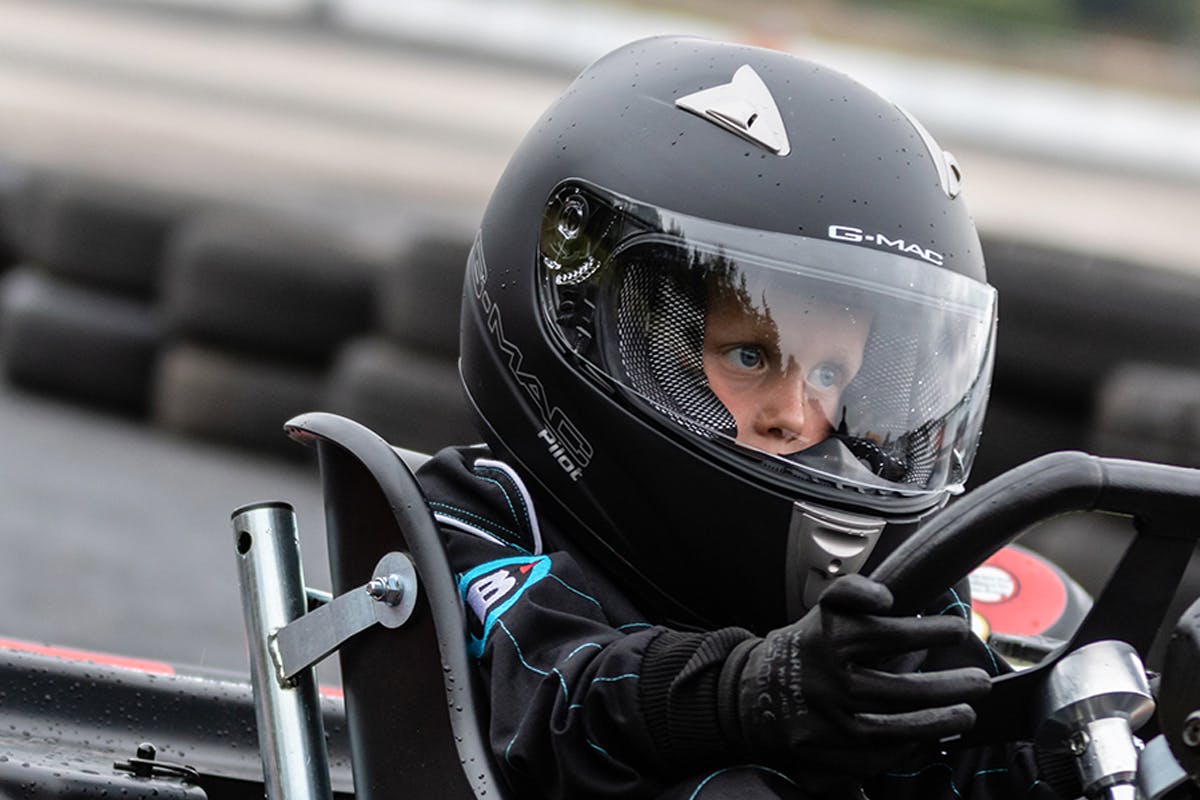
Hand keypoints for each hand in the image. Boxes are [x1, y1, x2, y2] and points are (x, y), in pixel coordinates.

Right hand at [724, 574, 990, 773]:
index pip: (887, 634)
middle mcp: (824, 679)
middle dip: (945, 687)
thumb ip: (852, 593)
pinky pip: (869, 757)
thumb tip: (887, 598)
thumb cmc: (800, 648)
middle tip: (979, 681)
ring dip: (933, 723)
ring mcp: (822, 719)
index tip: (957, 630)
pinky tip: (925, 739)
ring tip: (965, 714)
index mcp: (826, 638)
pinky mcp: (817, 750)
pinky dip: (901, 749)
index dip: (929, 632)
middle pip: (895, 689)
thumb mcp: (820, 611)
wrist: (749, 692)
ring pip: (887, 728)